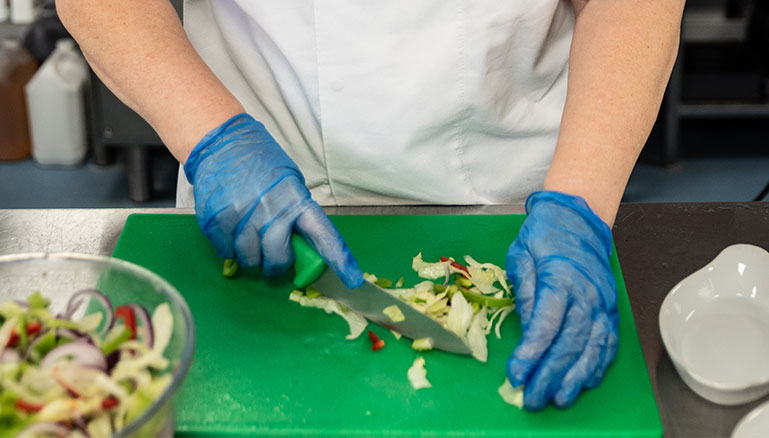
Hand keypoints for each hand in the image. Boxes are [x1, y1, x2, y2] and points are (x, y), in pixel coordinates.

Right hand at [184, 113, 362, 287]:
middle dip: (277, 263)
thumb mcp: (289, 181)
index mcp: (296, 199)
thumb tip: (303, 247)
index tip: (352, 279)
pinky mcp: (217, 220)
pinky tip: (232, 226)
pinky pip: (226, 252)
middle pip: (279, 260)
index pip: (323, 235)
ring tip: (249, 233)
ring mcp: (243, 216)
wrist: (221, 141)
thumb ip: (296, 213)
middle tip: (273, 253)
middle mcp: (271, 209)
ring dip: (251, 256)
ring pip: (251, 260)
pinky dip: (229, 247)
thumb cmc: (259, 162)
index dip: (340, 260)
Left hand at [505, 191, 618, 409]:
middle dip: (550, 374)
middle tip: (532, 397)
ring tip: (559, 398)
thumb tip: (526, 325)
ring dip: (575, 377)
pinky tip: (584, 382)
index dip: (531, 353)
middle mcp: (587, 294)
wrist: (579, 217)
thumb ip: (524, 291)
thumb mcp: (521, 255)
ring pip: (592, 348)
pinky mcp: (610, 309)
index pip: (546, 324)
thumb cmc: (545, 234)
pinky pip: (608, 342)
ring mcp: (603, 303)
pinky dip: (597, 365)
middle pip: (570, 343)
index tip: (516, 374)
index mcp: (561, 278)